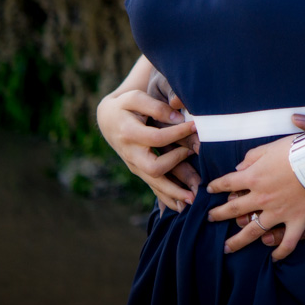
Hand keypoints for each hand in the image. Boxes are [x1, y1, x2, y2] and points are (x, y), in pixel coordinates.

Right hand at [97, 87, 199, 211]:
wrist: (107, 120)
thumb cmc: (125, 106)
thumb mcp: (135, 98)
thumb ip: (155, 107)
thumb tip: (178, 119)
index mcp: (129, 133)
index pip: (157, 138)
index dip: (178, 133)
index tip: (196, 126)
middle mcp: (131, 153)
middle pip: (154, 169)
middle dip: (177, 169)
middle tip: (197, 169)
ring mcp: (134, 165)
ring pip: (154, 183)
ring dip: (174, 193)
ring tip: (193, 200)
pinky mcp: (139, 171)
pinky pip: (153, 188)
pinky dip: (166, 198)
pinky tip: (181, 207)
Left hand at [206, 135, 304, 260]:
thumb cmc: (296, 149)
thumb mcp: (269, 147)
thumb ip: (251, 157)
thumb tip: (240, 168)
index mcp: (253, 177)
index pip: (227, 183)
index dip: (216, 186)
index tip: (210, 190)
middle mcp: (261, 198)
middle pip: (233, 210)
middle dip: (218, 215)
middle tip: (210, 219)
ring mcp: (278, 212)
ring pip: (252, 231)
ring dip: (237, 241)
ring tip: (227, 248)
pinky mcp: (296, 221)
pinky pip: (287, 242)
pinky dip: (281, 251)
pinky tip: (274, 258)